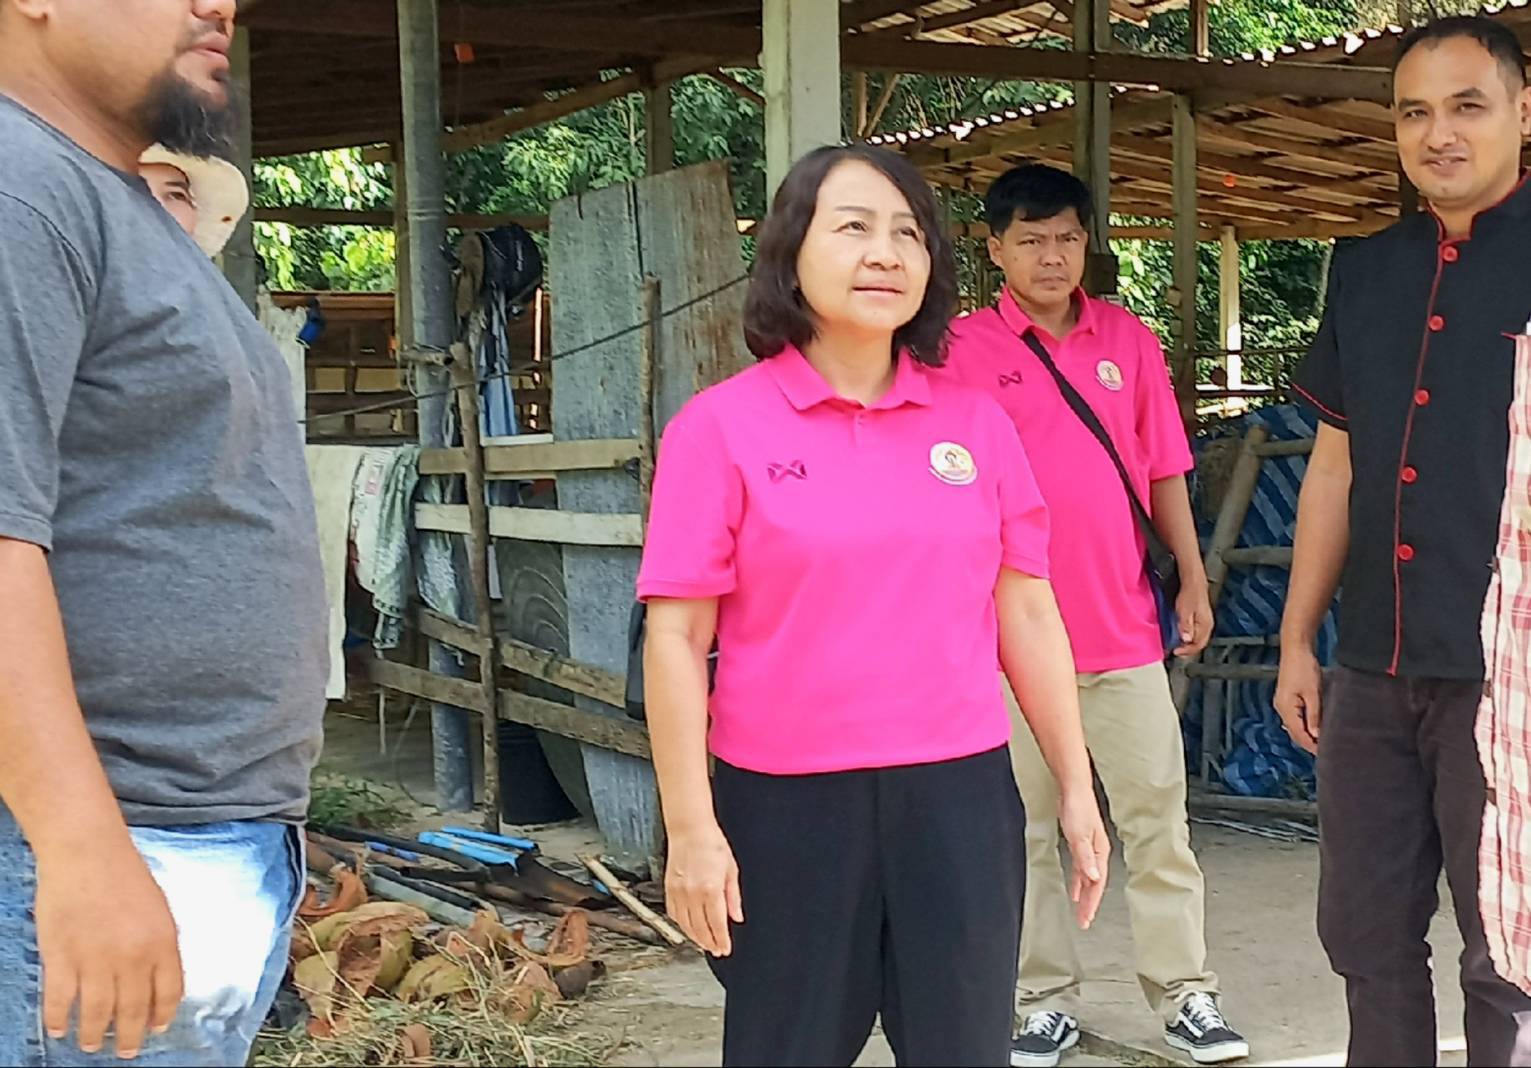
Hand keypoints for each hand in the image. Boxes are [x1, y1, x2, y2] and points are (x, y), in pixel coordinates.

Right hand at [35, 839, 182, 1058]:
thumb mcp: (160, 909)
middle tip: (125, 1050)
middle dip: (130, 1036)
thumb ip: (160, 945)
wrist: (88, 852)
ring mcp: (96, 959)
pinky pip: (61, 1000)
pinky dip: (59, 1019)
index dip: (162, 1015)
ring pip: (97, 1012)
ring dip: (95, 1034)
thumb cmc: (125, 874)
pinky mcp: (62, 957)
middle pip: (133, 1010)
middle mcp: (133, 957)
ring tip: (92, 1044)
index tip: (157, 1028)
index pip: (169, 993)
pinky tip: (59, 1029)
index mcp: (163, 942)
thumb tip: (158, 979)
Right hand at [664, 822, 742, 955]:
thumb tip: (737, 916)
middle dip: (709, 943)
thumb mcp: (731, 870)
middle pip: (700, 929)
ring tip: (704, 943)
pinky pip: (674, 914)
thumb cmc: (711, 844)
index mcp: (710, 889)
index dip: (721, 940)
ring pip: (685, 925)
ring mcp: (678, 892)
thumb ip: (733, 897)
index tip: (725, 949)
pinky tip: (689, 927)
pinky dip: (682, 925)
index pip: (717, 924)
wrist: (689, 830)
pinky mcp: (669, 889)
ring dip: (695, 938)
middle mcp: (692, 893)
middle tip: (717, 950)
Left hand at [1058, 787, 1109, 928]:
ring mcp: (1089, 850)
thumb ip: (1085, 857)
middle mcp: (1097, 854)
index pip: (1097, 884)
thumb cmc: (1077, 808)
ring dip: (1084, 896)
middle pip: (1094, 885)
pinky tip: (1075, 890)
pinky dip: (1078, 882)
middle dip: (1090, 904)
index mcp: (1100, 853)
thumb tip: (1093, 878)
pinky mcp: (1080, 845)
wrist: (1073, 790)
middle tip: (1084, 922)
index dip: (1092, 902)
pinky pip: (1081, 870)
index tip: (1087, 918)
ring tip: (1082, 912)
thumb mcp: (1079, 835)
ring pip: (1088, 879)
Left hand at [1172, 577, 1213, 657]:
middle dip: (1188, 650)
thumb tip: (1187, 640)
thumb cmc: (1189, 595)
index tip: (1176, 652)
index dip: (1187, 651)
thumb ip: (1186, 626)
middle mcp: (1208, 625)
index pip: (1198, 645)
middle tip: (1177, 652)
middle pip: (1200, 644)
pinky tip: (1184, 636)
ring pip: (1199, 639)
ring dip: (1189, 644)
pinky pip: (1198, 633)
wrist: (1193, 582)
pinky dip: (1191, 637)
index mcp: (1205, 625)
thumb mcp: (1184, 611)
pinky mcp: (1203, 618)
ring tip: (1179, 645)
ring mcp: (1206, 622)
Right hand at [1274, 646, 1322, 754]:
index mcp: (1285, 708)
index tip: (1325, 754)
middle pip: (1295, 732)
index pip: (1298, 735)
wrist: (1296, 649)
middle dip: (1309, 742)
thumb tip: (1316, 735)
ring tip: (1323, 740)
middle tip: (1327, 750)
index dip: (1311, 746)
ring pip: (1295, 725)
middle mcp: (1281, 707)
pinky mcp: (1287, 698)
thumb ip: (1314, 716)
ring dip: (1307, 733)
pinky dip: (1305, 724)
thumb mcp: (1312, 693)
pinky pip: (1295, 717)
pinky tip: (1315, 726)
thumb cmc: (1303, 667)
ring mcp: (1283, 702)